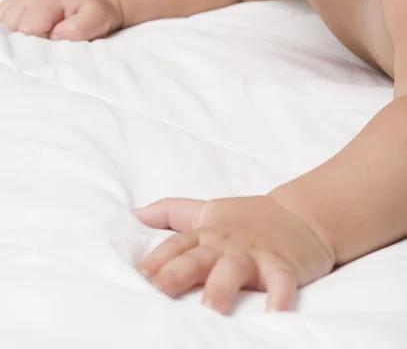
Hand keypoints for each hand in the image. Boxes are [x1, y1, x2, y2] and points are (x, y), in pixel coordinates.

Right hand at [0, 0, 121, 40]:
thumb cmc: (94, 12)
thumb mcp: (96, 19)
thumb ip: (78, 28)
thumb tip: (54, 35)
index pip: (28, 30)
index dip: (40, 43)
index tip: (55, 43)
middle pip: (11, 29)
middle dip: (27, 41)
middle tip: (49, 40)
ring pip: (3, 27)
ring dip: (18, 37)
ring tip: (40, 36)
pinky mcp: (11, 3)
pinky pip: (2, 23)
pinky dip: (11, 32)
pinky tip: (27, 34)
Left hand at [133, 196, 334, 314]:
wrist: (301, 213)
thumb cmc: (248, 218)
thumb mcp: (206, 210)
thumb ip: (170, 212)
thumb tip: (133, 212)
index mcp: (205, 233)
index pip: (175, 245)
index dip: (156, 260)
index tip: (136, 277)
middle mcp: (225, 244)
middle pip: (196, 258)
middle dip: (176, 274)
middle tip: (157, 293)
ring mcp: (254, 253)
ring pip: (234, 269)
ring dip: (221, 287)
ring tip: (210, 309)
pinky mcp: (283, 264)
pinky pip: (281, 281)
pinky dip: (279, 296)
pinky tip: (274, 314)